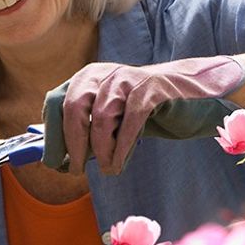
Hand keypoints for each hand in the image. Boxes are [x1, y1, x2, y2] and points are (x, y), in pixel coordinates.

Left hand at [42, 56, 244, 173]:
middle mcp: (102, 74)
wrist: (193, 96)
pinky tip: (118, 163)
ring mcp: (127, 80)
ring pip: (101, 118)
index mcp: (86, 77)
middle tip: (75, 170)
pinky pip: (128, 122)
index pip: (56, 102)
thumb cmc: (145, 111)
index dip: (52, 134)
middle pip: (73, 109)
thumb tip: (57, 156)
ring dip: (100, 150)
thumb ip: (84, 128)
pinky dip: (120, 147)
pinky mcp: (150, 90)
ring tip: (106, 169)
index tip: (53, 161)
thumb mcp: (110, 115)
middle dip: (72, 145)